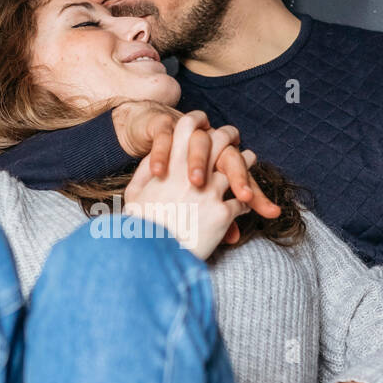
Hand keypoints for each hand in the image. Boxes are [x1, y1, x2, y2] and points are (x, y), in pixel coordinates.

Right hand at [112, 102, 280, 231]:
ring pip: (237, 168)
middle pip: (219, 140)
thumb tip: (154, 158)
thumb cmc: (139, 225)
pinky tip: (245, 206)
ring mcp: (209, 192)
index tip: (208, 131)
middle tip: (235, 144)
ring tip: (248, 169)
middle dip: (229, 139)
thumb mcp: (134, 193)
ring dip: (244, 169)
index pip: (189, 126)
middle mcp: (192, 173)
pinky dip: (245, 202)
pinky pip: (242, 202)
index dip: (201, 125)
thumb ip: (144, 171)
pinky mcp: (221, 214)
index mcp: (170, 164)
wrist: (149, 257)